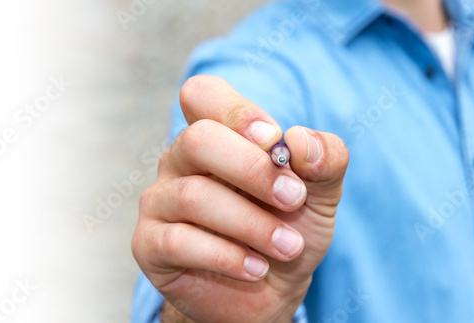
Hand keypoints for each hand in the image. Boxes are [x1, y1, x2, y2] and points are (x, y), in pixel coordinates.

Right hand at [131, 75, 349, 321]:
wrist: (268, 294)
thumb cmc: (286, 231)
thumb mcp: (320, 194)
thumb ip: (324, 160)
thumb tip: (302, 142)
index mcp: (214, 134)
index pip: (202, 95)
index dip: (237, 111)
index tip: (275, 142)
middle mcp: (179, 161)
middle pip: (198, 140)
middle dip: (252, 170)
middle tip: (293, 199)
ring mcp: (158, 202)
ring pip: (194, 196)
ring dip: (252, 224)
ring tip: (288, 247)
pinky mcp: (148, 244)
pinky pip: (179, 241)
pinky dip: (227, 256)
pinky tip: (256, 268)